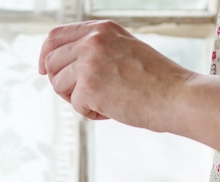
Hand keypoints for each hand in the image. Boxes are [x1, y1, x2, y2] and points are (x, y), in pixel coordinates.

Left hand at [38, 20, 192, 131]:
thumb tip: (67, 67)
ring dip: (77, 100)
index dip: (45, 55)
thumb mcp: (124, 51)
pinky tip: (111, 110)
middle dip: (62, 84)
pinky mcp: (90, 86)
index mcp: (101, 29)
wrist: (176, 96)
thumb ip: (97, 52)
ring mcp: (90, 62)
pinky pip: (75, 105)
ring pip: (59, 85)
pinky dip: (91, 113)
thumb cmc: (156, 81)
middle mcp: (93, 40)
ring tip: (104, 103)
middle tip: (84, 97)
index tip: (44, 71)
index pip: (56, 35)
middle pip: (51, 62)